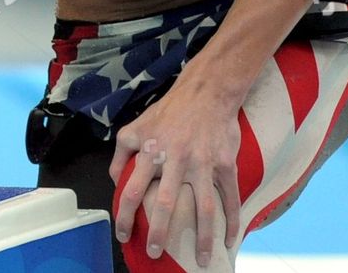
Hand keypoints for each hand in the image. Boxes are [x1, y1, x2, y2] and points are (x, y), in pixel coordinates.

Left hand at [108, 88, 241, 267]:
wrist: (206, 93)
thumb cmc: (168, 112)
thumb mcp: (135, 127)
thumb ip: (121, 154)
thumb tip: (115, 181)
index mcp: (151, 152)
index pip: (132, 190)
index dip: (125, 215)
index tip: (123, 234)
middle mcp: (175, 159)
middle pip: (165, 203)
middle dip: (160, 233)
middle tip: (155, 253)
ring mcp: (203, 163)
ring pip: (203, 208)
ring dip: (202, 237)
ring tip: (201, 260)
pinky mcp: (226, 164)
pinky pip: (230, 198)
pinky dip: (232, 221)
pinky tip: (230, 240)